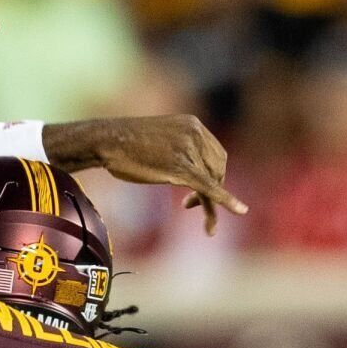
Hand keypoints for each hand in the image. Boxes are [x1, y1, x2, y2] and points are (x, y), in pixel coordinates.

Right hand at [90, 116, 247, 235]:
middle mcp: (195, 133)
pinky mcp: (181, 167)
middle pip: (218, 167)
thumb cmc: (124, 143)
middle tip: (188, 206)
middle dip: (212, 188)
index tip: (196, 191)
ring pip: (212, 181)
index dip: (213, 174)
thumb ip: (178, 147)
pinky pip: (208, 187)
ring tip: (206, 223)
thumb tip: (183, 167)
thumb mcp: (159, 138)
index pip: (216, 153)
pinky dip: (226, 201)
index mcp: (192, 124)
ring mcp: (189, 149)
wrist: (106, 140)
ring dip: (210, 204)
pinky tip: (240, 211)